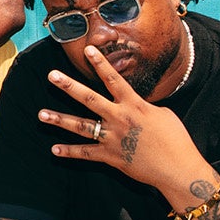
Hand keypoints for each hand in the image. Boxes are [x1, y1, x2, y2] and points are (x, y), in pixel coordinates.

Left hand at [38, 45, 205, 192]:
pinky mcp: (111, 157)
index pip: (114, 79)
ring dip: (59, 120)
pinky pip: (86, 153)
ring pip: (81, 126)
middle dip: (69, 86)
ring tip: (41, 114)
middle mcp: (120, 118)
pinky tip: (54, 149)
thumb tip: (133, 104)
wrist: (178, 170)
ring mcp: (113, 138)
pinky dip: (70, 152)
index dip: (101, 64)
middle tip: (51, 75)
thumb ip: (143, 107)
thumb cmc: (176, 140)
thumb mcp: (163, 115)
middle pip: (89, 99)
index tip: (88, 49)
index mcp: (135, 105)